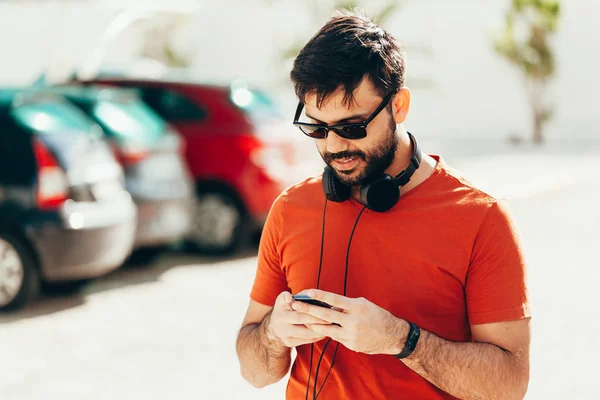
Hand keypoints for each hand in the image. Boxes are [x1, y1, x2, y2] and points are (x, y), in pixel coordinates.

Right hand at [265, 291, 328, 347]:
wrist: (273, 327)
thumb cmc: (283, 308)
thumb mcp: (282, 300)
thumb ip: (287, 296)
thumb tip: (293, 296)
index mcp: (281, 313)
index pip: (297, 313)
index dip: (308, 311)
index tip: (321, 309)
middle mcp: (281, 325)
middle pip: (303, 322)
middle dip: (318, 320)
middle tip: (331, 318)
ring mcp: (285, 335)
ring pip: (306, 334)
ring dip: (320, 330)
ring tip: (331, 325)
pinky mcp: (289, 343)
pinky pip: (306, 340)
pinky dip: (317, 336)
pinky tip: (325, 332)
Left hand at [291, 289, 407, 354]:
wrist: (392, 336)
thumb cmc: (376, 315)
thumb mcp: (363, 305)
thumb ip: (346, 305)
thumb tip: (329, 303)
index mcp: (356, 307)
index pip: (334, 299)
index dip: (320, 296)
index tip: (307, 292)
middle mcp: (352, 321)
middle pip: (326, 315)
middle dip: (308, 310)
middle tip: (295, 305)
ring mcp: (351, 334)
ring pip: (326, 329)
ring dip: (313, 324)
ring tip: (301, 319)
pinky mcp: (350, 344)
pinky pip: (335, 337)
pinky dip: (327, 331)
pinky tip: (318, 329)